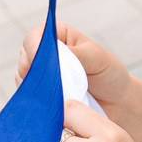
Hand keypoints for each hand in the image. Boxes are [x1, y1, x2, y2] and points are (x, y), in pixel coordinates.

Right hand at [18, 22, 135, 114]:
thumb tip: (50, 53)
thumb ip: (73, 53)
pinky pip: (29, 97)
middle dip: (37, 72)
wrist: (117, 103)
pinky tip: (55, 106)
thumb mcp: (95, 58)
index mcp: (57, 35)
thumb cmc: (109, 74)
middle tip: (56, 85)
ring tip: (62, 96)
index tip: (44, 65)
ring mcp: (40, 75)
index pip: (34, 38)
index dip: (35, 50)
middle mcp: (45, 53)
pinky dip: (39, 101)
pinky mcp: (40, 95)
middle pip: (25, 59)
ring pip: (24, 80)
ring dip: (39, 89)